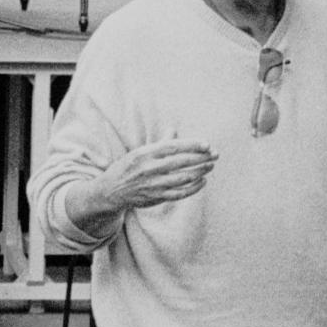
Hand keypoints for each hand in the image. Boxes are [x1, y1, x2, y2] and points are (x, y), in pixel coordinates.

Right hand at [93, 138, 217, 214]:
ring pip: (183, 178)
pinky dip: (194, 188)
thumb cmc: (129, 167)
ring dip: (200, 172)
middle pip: (182, 162)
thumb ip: (160, 143)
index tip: (207, 144)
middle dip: (202, 158)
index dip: (192, 145)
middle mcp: (150, 168)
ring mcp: (154, 184)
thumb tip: (174, 129)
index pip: (174, 147)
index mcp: (146, 153)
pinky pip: (180, 193)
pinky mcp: (156, 197)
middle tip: (215, 155)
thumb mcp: (140, 152)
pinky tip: (203, 182)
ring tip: (211, 166)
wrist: (111, 191)